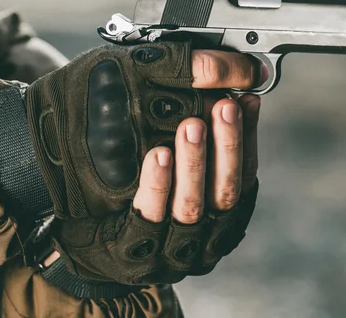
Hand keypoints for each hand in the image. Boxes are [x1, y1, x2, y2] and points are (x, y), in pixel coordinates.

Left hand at [43, 94, 260, 275]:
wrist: (97, 245)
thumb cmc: (148, 201)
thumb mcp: (182, 174)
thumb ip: (204, 145)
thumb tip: (227, 94)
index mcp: (225, 216)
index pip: (245, 175)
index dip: (248, 138)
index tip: (246, 101)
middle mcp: (207, 237)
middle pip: (226, 192)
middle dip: (227, 147)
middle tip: (224, 107)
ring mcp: (174, 250)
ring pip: (191, 206)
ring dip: (194, 163)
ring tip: (191, 126)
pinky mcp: (137, 251)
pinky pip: (149, 217)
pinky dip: (157, 185)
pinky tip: (158, 155)